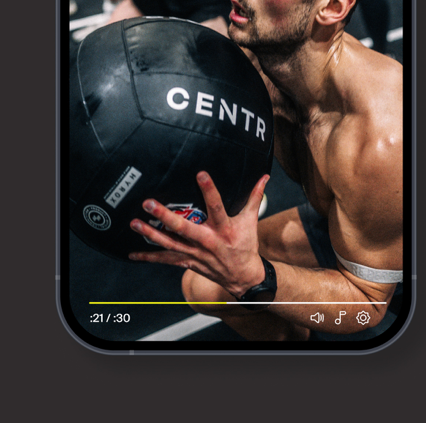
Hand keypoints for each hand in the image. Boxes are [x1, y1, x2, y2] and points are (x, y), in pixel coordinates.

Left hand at [129, 172, 269, 298]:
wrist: (242, 277)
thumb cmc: (245, 245)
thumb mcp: (250, 221)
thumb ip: (254, 197)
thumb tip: (264, 177)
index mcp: (224, 229)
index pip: (217, 207)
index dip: (209, 190)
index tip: (200, 174)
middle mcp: (207, 242)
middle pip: (184, 228)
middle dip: (165, 216)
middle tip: (149, 203)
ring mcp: (195, 254)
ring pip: (170, 244)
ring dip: (151, 234)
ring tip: (135, 223)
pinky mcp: (187, 262)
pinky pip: (166, 260)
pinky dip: (149, 257)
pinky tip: (133, 253)